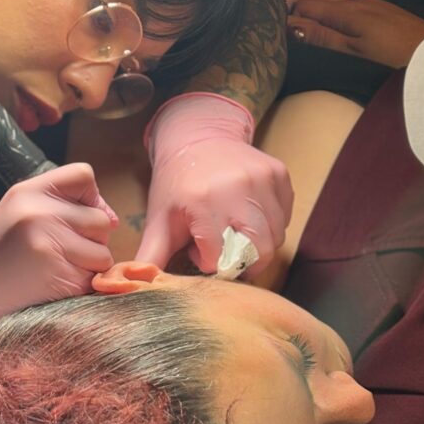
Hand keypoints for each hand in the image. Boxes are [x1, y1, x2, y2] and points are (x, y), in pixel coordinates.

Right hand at [0, 163, 115, 361]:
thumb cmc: (1, 254)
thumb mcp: (21, 213)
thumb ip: (63, 205)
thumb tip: (112, 219)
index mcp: (28, 192)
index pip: (83, 175)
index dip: (89, 198)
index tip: (75, 218)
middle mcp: (39, 214)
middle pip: (100, 220)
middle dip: (90, 240)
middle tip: (59, 252)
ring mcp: (49, 246)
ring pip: (103, 253)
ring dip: (89, 266)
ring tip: (56, 269)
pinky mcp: (59, 278)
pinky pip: (94, 279)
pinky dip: (82, 286)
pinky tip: (55, 285)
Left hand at [135, 93, 292, 275]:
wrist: (198, 137)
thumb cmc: (177, 185)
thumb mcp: (159, 221)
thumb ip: (150, 256)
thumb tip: (138, 287)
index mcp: (202, 202)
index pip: (220, 258)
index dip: (209, 262)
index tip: (198, 251)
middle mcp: (237, 189)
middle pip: (258, 252)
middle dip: (242, 263)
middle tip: (224, 253)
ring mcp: (263, 179)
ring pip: (276, 237)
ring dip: (257, 246)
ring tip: (233, 232)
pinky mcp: (280, 174)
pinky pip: (285, 218)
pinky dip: (271, 226)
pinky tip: (248, 217)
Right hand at [273, 0, 423, 68]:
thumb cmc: (393, 56)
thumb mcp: (353, 51)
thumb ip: (322, 37)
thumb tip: (289, 26)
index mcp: (347, 11)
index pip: (305, 4)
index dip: (288, 14)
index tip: (274, 26)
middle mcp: (357, 1)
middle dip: (299, 6)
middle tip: (280, 20)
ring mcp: (370, 3)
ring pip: (333, 1)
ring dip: (317, 11)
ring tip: (303, 26)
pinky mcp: (380, 9)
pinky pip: (348, 6)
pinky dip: (334, 13)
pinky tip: (334, 26)